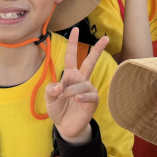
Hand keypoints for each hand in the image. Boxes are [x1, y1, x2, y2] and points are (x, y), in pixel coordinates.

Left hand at [46, 28, 108, 143]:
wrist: (66, 126)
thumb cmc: (58, 109)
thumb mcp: (49, 99)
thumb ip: (51, 90)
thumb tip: (59, 87)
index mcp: (70, 75)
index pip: (71, 56)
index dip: (73, 43)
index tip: (75, 30)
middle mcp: (80, 80)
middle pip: (90, 62)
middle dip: (97, 49)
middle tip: (106, 38)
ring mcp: (88, 90)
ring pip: (82, 84)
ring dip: (71, 90)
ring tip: (65, 97)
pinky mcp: (92, 101)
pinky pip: (90, 94)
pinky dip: (82, 96)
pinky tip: (77, 99)